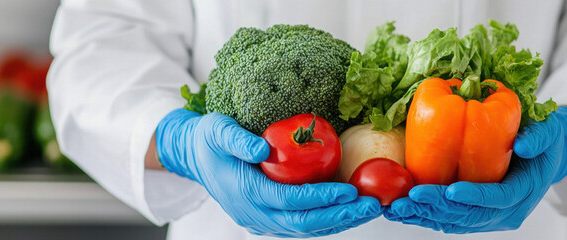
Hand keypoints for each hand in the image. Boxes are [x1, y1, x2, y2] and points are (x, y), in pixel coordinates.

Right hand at [156, 109, 380, 236]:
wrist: (195, 158)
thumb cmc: (209, 140)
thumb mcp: (216, 129)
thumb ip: (237, 139)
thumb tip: (262, 149)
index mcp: (245, 192)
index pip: (290, 201)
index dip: (322, 197)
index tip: (349, 190)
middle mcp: (255, 214)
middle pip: (303, 223)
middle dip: (340, 216)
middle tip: (371, 205)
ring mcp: (261, 221)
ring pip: (306, 229)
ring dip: (339, 222)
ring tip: (368, 209)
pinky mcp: (269, 220)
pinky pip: (302, 226)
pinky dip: (328, 221)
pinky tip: (350, 210)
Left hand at [384, 106, 566, 233]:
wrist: (546, 158)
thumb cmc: (545, 142)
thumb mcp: (550, 132)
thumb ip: (539, 136)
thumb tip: (522, 143)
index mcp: (523, 192)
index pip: (497, 199)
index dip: (474, 196)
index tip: (450, 190)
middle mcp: (506, 212)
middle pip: (469, 216)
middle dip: (437, 208)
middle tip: (410, 197)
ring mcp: (490, 218)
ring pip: (454, 222)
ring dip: (424, 216)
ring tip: (397, 207)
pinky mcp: (475, 216)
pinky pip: (448, 219)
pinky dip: (424, 216)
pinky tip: (402, 209)